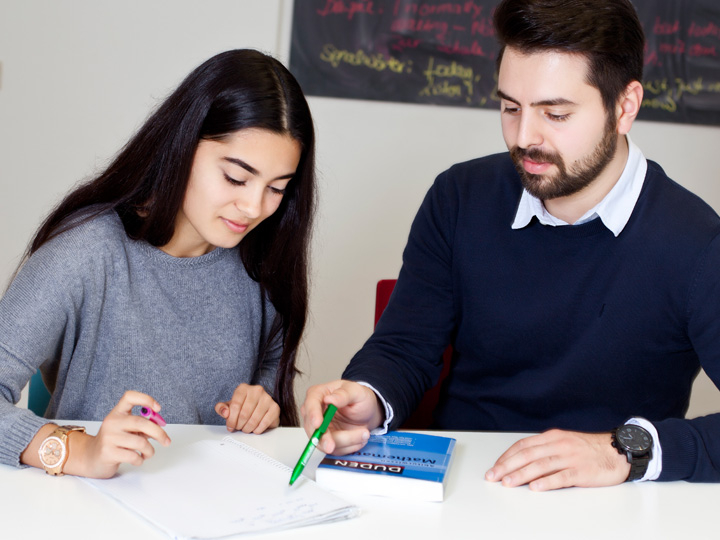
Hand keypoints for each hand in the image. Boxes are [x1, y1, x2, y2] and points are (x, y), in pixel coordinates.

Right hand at [67, 390, 170, 478]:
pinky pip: (133, 456)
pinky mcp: (108, 453)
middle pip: (140, 422)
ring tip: (148, 453)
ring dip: (150, 450)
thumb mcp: (127, 429)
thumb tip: (159, 427)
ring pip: (140, 443)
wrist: (91, 457)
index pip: (130, 397)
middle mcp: (111, 422)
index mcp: (117, 413)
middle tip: (166, 441)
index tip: (158, 408)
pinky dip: (141, 460)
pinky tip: (138, 459)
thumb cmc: (114, 441)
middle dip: (158, 433)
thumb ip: (142, 426)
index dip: (146, 399)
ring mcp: (108, 437)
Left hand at [214, 383, 279, 433]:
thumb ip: (221, 408)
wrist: (259, 408)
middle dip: (239, 425)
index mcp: (243, 388)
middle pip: (244, 414)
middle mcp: (257, 390)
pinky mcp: (275, 408)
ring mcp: (267, 398)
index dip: (231, 419)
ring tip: (246, 429)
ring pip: (254, 420)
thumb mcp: (229, 406)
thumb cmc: (243, 407)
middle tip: (238, 428)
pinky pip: (264, 423)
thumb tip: (225, 412)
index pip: (235, 405)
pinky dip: (257, 430)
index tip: (230, 426)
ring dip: (247, 428)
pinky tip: (255, 429)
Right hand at [301, 379, 383, 454]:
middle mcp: (314, 412)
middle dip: (324, 438)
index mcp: (318, 394)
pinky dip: (348, 447)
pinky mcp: (326, 441)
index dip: (313, 415)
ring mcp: (319, 428)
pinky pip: (334, 450)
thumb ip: (344, 394)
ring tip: (364, 434)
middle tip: (332, 446)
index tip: (318, 424)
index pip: (310, 404)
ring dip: (345, 442)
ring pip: (323, 442)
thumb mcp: (356, 392)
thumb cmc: (360, 398)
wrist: (367, 413)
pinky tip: (359, 439)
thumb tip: (330, 399)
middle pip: (312, 428)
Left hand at [484, 429, 630, 490]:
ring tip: (508, 483)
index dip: (506, 457)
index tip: (494, 467)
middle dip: (507, 466)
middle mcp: (558, 445)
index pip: (523, 446)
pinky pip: (561, 476)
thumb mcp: (563, 443)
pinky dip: (546, 482)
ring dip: (521, 474)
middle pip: (527, 455)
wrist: (618, 450)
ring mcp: (570, 457)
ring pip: (540, 465)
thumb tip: (521, 462)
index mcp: (552, 437)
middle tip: (493, 477)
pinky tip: (535, 487)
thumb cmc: (589, 449)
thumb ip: (544, 450)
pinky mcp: (582, 471)